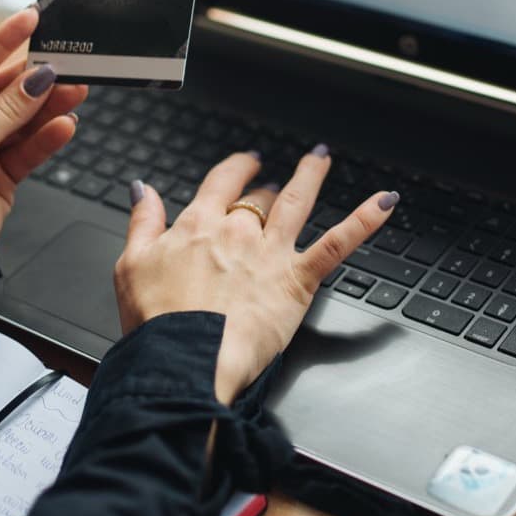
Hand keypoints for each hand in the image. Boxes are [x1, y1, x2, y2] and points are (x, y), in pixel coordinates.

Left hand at [0, 6, 87, 248]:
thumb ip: (7, 111)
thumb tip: (36, 78)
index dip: (3, 42)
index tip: (31, 18)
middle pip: (1, 91)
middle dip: (35, 78)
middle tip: (67, 61)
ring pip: (20, 119)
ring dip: (48, 106)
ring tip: (76, 90)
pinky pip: (27, 149)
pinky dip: (47, 138)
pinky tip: (64, 124)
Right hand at [115, 146, 398, 403]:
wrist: (184, 357)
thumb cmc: (158, 322)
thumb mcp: (130, 264)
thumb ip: (142, 222)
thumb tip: (143, 190)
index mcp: (197, 225)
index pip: (220, 183)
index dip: (236, 169)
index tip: (245, 164)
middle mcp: (237, 231)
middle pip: (259, 197)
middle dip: (268, 188)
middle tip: (276, 183)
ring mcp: (270, 253)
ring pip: (297, 202)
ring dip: (311, 175)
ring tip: (321, 158)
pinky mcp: (296, 280)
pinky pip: (337, 243)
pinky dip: (364, 220)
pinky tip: (385, 203)